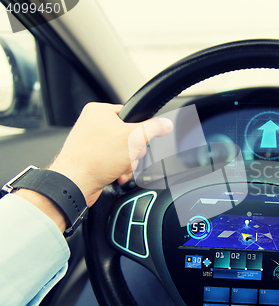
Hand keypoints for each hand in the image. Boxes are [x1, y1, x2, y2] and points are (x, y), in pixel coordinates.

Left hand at [49, 103, 172, 206]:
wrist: (75, 184)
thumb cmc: (94, 159)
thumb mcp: (134, 138)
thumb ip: (154, 128)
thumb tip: (165, 123)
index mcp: (99, 111)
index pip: (131, 115)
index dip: (139, 129)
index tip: (140, 138)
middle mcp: (93, 124)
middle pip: (129, 135)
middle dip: (133, 151)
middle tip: (127, 155)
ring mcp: (91, 142)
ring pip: (123, 150)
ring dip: (127, 162)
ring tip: (120, 167)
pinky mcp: (92, 158)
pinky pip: (114, 161)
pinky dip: (119, 169)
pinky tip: (116, 174)